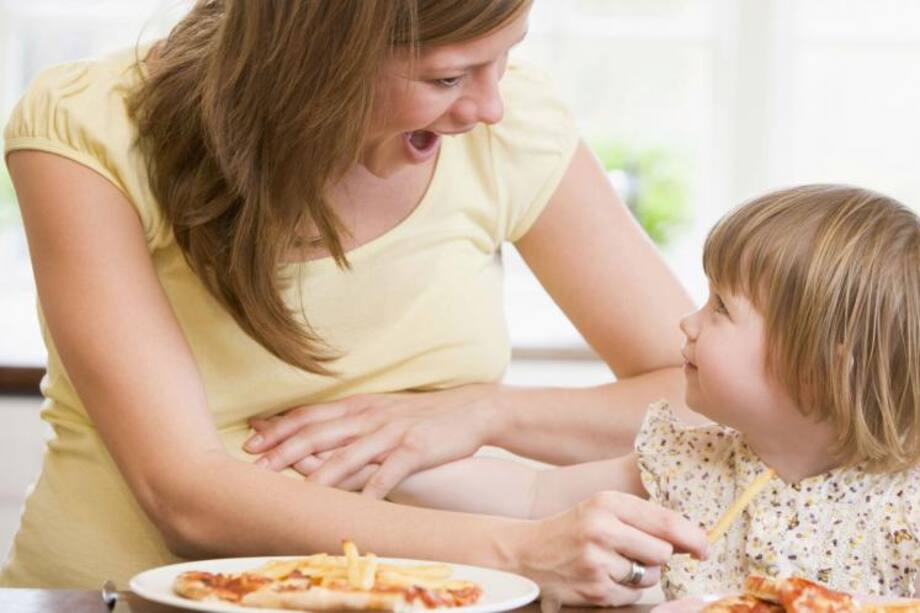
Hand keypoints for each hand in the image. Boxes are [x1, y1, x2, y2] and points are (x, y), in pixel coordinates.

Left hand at [244, 384, 505, 496]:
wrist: (471, 408)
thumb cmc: (420, 415)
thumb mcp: (379, 412)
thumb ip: (347, 423)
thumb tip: (312, 434)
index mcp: (358, 406)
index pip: (309, 416)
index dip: (278, 429)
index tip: (249, 442)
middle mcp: (369, 417)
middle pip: (320, 434)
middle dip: (284, 451)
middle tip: (256, 468)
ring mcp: (392, 433)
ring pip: (349, 454)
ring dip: (321, 474)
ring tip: (297, 492)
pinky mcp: (416, 448)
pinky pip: (391, 471)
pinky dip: (375, 487)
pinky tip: (362, 503)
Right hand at [512, 491, 707, 606]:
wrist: (527, 553)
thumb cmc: (573, 528)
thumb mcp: (603, 508)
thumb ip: (643, 518)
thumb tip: (690, 539)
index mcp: (607, 502)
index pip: (665, 522)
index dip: (693, 537)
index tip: (704, 548)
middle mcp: (602, 529)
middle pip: (662, 552)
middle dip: (657, 555)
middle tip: (636, 551)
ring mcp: (597, 562)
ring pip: (650, 576)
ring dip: (642, 574)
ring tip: (613, 562)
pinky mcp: (595, 590)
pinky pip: (634, 594)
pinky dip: (625, 589)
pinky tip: (604, 576)